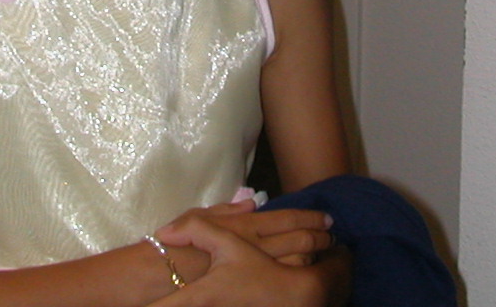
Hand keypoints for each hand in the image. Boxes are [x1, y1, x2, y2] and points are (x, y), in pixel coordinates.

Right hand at [150, 214, 343, 306]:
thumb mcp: (198, 218)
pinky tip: (304, 274)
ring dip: (314, 257)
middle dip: (320, 237)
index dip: (309, 219)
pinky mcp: (254, 292)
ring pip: (298, 263)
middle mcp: (255, 248)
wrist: (162, 278)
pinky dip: (299, 276)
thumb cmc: (178, 247)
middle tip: (333, 234)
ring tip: (327, 253)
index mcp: (244, 226)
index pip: (287, 220)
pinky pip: (284, 283)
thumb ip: (227, 210)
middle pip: (300, 241)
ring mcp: (255, 273)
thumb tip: (252, 203)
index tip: (326, 218)